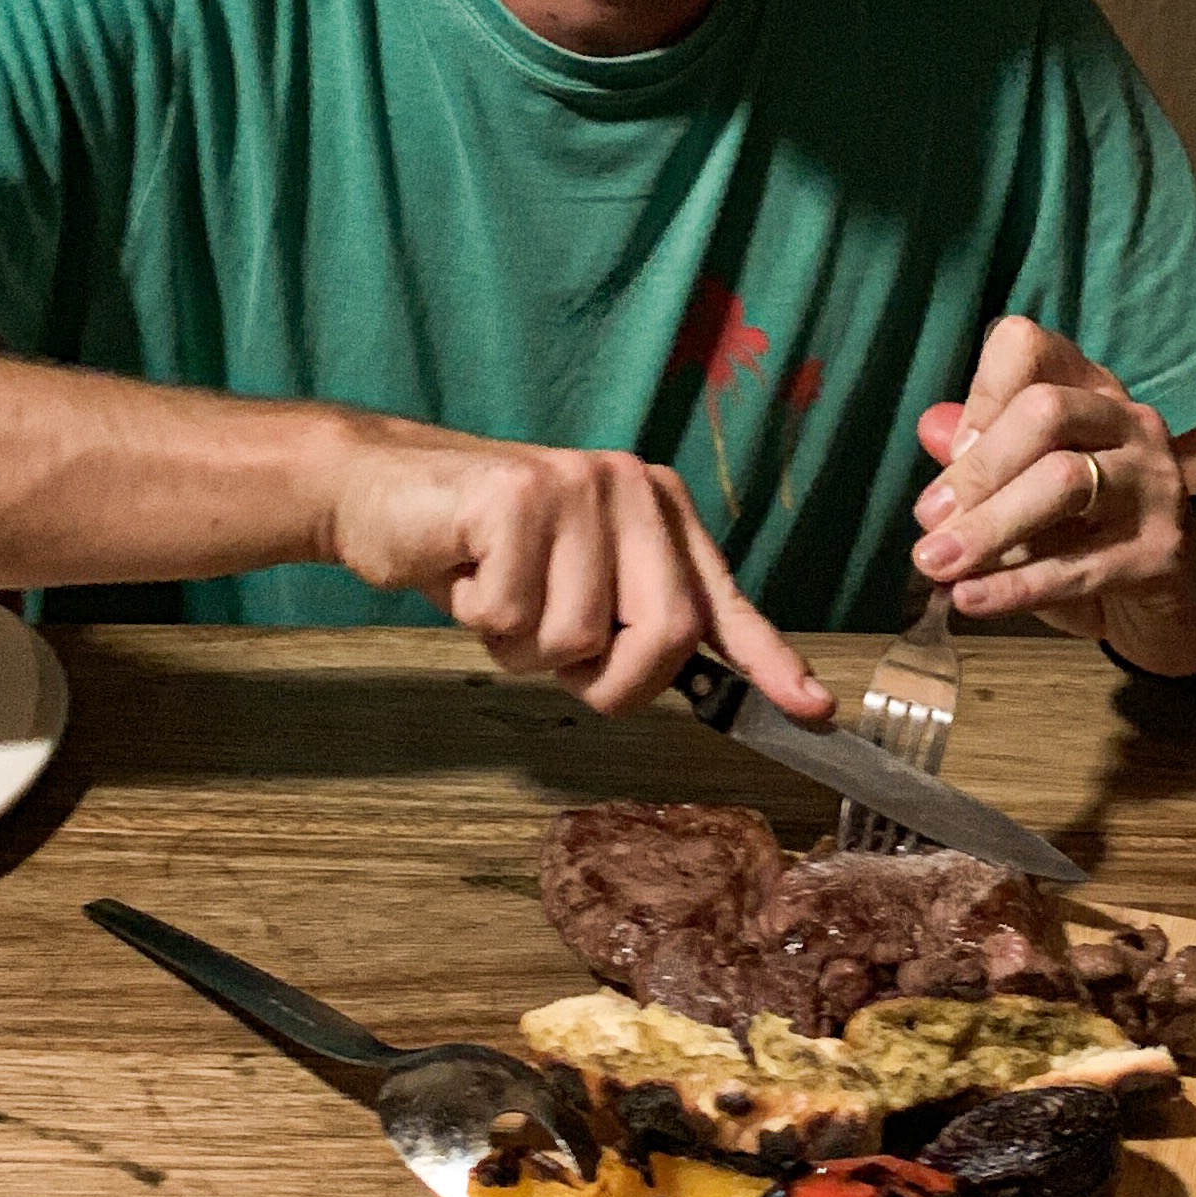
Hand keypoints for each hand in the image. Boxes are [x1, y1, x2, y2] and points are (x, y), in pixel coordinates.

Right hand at [325, 420, 830, 722]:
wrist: (381, 491)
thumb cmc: (482, 552)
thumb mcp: (573, 588)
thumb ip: (631, 624)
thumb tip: (699, 690)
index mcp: (658, 511)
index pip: (724, 602)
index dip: (770, 662)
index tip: (814, 710)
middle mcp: (630, 489)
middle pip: (667, 633)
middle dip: (611, 681)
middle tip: (556, 660)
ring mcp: (576, 486)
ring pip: (578, 638)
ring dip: (523, 648)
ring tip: (497, 593)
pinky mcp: (516, 497)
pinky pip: (514, 617)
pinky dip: (479, 619)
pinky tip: (466, 573)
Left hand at [912, 320, 1195, 675]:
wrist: (1171, 593)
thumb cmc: (1083, 528)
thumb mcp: (1025, 486)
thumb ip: (981, 457)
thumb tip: (931, 428)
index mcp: (1088, 388)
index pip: (1028, 347)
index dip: (980, 395)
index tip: (951, 450)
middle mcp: (1129, 421)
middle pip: (1044, 412)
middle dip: (977, 469)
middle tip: (927, 522)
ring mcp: (1154, 481)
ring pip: (1064, 481)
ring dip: (989, 525)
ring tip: (935, 563)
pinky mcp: (1164, 550)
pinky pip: (1079, 565)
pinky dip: (1015, 585)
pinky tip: (971, 599)